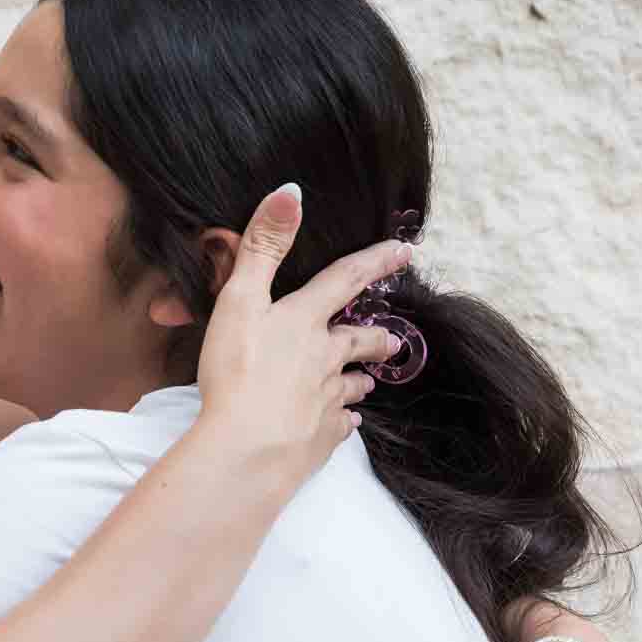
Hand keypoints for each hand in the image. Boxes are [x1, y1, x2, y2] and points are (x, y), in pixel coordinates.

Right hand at [196, 184, 410, 478]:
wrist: (246, 449)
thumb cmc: (236, 372)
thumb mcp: (240, 300)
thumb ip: (263, 247)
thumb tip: (291, 192)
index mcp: (305, 321)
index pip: (347, 280)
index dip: (375, 261)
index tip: (405, 250)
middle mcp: (325, 358)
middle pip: (361, 341)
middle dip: (379, 337)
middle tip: (394, 338)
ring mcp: (326, 400)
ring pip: (354, 385)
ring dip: (362, 379)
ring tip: (368, 381)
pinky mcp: (321, 438)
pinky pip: (340, 426)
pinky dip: (344, 422)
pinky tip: (347, 424)